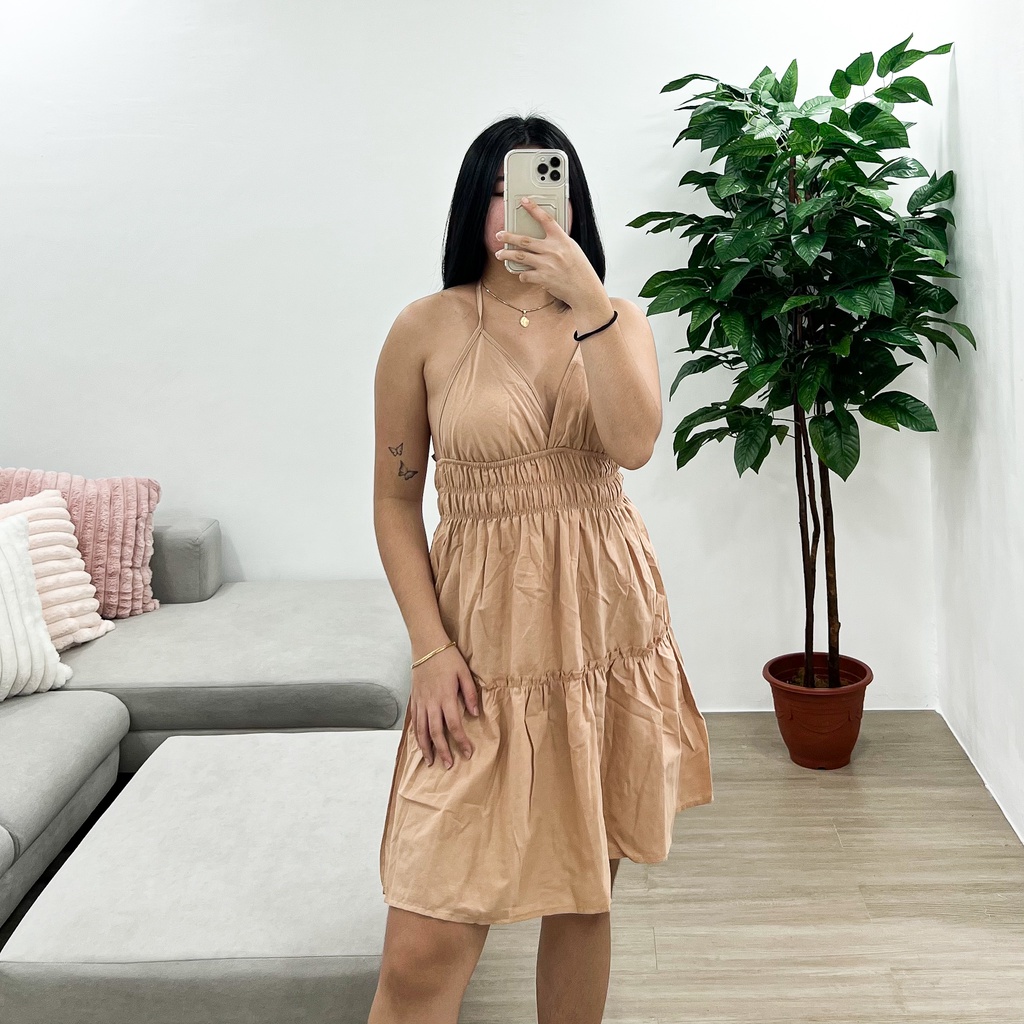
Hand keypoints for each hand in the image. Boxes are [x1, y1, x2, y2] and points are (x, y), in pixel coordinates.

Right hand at [410, 644, 477, 769]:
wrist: (426, 644)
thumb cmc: (448, 657)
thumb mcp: (464, 673)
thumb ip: (471, 694)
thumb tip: (475, 714)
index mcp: (446, 697)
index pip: (454, 725)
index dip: (461, 741)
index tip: (467, 753)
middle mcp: (431, 702)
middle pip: (436, 733)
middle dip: (442, 751)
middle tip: (448, 765)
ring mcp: (420, 701)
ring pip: (421, 730)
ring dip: (426, 747)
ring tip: (430, 761)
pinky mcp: (414, 698)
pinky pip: (414, 721)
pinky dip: (416, 734)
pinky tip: (420, 743)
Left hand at [493, 196, 602, 307]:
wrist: (584, 290)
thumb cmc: (580, 269)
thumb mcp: (572, 249)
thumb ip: (557, 242)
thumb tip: (542, 239)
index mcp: (562, 239)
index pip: (546, 219)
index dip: (534, 209)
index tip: (524, 201)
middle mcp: (553, 250)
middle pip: (525, 240)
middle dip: (509, 237)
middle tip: (499, 235)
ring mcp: (547, 264)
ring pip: (520, 257)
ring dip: (507, 255)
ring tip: (499, 254)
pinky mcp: (543, 278)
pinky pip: (525, 275)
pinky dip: (522, 275)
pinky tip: (522, 275)